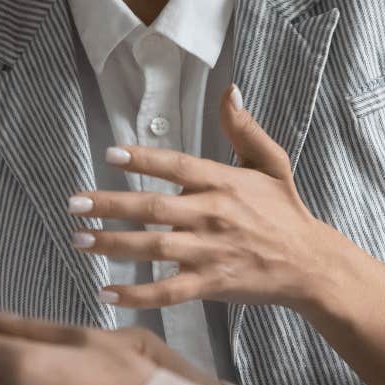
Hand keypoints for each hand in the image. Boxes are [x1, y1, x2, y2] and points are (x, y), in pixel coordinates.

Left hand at [68, 86, 352, 311]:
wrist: (310, 264)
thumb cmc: (286, 212)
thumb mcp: (272, 163)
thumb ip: (245, 129)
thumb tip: (230, 90)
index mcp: (224, 183)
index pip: (176, 166)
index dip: (143, 160)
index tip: (110, 154)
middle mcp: (213, 215)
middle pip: (153, 208)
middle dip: (110, 205)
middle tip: (74, 203)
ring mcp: (210, 252)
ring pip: (153, 248)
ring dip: (113, 245)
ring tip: (79, 240)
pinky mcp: (211, 284)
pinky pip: (167, 290)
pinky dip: (136, 293)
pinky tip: (106, 292)